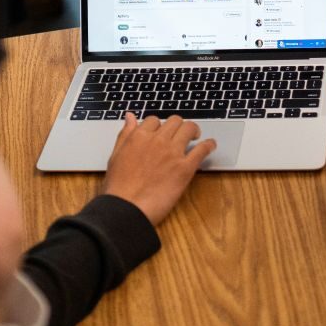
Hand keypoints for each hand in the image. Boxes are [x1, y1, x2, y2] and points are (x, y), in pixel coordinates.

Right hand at [101, 114, 215, 224]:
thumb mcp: (115, 156)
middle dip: (178, 126)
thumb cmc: (118, 188)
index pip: (154, 120)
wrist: (126, 208)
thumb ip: (125, 134)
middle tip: (180, 134)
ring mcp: (173, 153)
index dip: (159, 126)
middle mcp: (157, 141)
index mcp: (139, 137)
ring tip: (195, 136)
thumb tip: (130, 116)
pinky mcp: (185, 168)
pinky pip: (202, 149)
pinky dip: (208, 145)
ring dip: (193, 130)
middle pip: (175, 121)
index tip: (162, 133)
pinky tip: (210, 145)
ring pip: (189, 128)